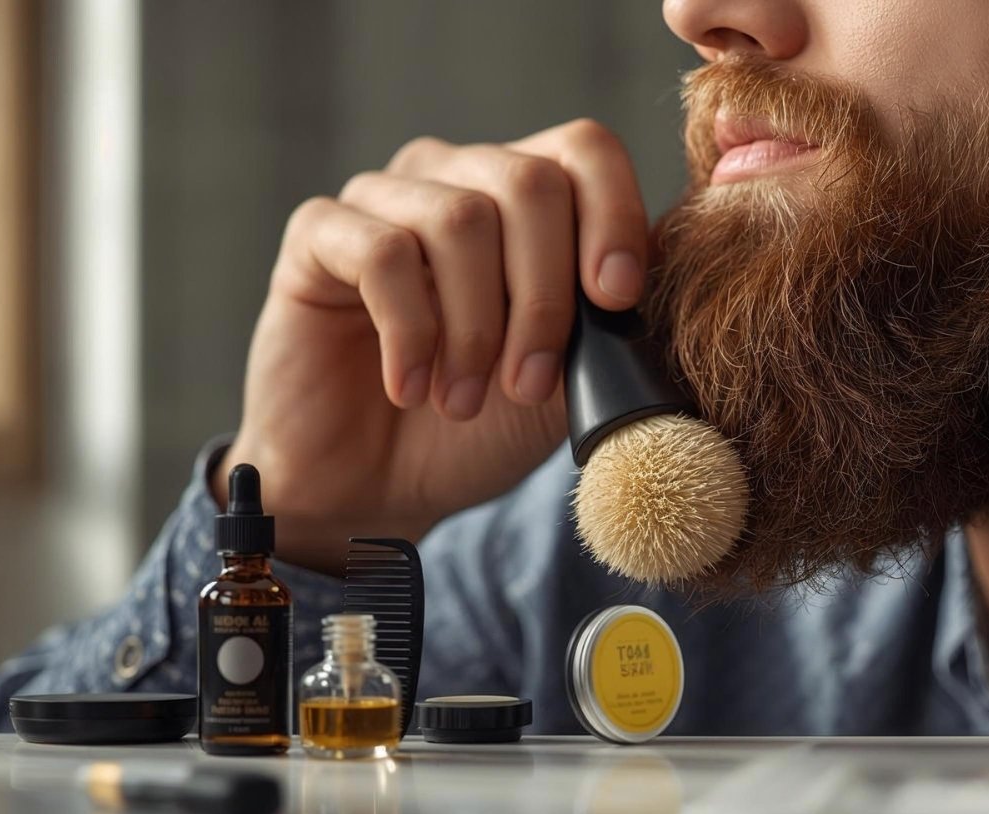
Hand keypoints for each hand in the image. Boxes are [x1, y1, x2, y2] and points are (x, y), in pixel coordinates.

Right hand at [218, 120, 649, 572]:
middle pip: (529, 181)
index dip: (613, 215)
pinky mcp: (318, 234)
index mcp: (530, 197)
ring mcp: (386, 198)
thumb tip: (670, 269)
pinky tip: (412, 389)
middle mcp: (460, 177)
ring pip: (460, 219)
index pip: (586, 150)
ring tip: (466, 399)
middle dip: (545, 296)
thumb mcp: (573, 377)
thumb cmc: (482, 427)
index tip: (617, 299)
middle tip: (530, 384)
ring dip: (476, 328)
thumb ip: (617, 318)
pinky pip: (382, 253)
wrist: (378, 488)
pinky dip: (411, 333)